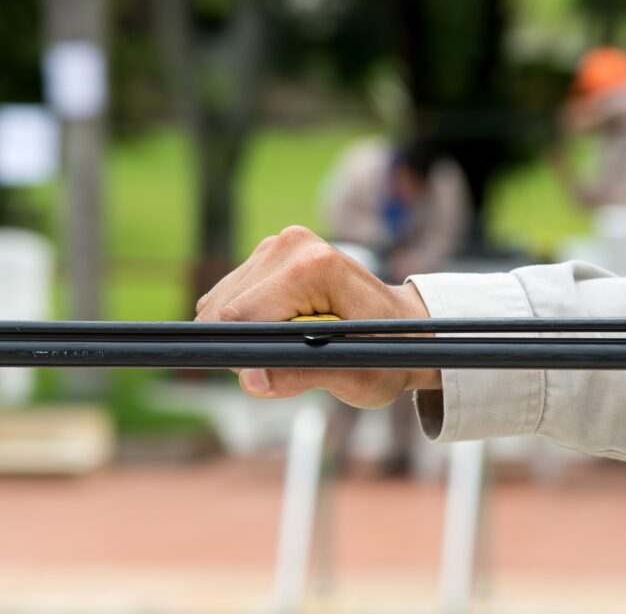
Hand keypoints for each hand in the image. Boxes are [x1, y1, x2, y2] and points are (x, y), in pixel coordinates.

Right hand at [195, 226, 439, 404]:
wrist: (406, 327)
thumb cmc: (389, 351)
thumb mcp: (356, 376)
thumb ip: (301, 376)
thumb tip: (252, 380)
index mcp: (314, 266)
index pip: (242, 316)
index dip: (244, 355)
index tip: (266, 378)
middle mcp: (291, 244)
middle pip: (225, 311)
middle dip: (246, 348)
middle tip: (290, 364)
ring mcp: (277, 245)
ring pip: (219, 306)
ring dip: (246, 337)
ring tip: (293, 346)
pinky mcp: (267, 254)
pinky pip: (228, 300)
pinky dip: (247, 325)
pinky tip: (282, 331)